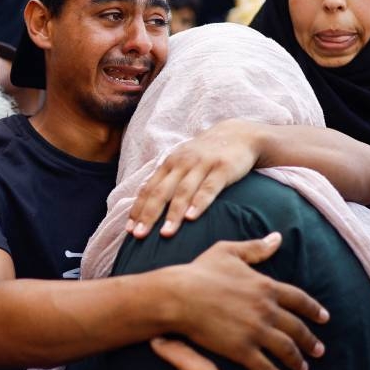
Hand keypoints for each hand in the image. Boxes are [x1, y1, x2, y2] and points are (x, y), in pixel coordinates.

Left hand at [128, 119, 267, 238]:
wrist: (240, 134)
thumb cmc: (207, 155)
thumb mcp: (184, 163)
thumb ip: (169, 181)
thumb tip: (149, 209)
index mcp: (170, 164)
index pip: (149, 189)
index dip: (138, 209)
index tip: (129, 230)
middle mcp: (182, 163)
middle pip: (161, 191)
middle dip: (148, 215)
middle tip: (139, 236)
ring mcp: (202, 164)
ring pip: (183, 191)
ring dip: (173, 214)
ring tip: (165, 234)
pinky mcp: (223, 168)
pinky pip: (209, 188)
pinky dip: (199, 203)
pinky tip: (191, 218)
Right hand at [175, 235, 326, 369]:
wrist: (179, 296)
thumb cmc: (199, 271)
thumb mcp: (228, 252)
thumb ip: (255, 248)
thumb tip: (277, 238)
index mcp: (266, 286)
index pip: (299, 300)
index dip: (314, 310)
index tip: (324, 318)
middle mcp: (267, 310)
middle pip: (297, 328)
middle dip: (310, 341)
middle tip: (319, 351)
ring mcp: (256, 332)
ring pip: (286, 350)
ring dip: (297, 360)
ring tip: (303, 369)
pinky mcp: (241, 350)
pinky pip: (266, 368)